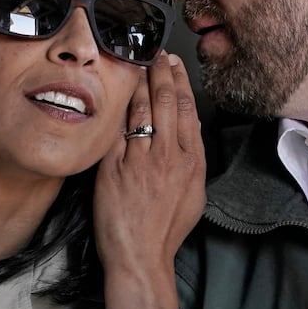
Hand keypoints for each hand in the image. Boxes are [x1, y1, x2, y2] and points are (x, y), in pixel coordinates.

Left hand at [94, 53, 205, 308]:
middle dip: (159, 71)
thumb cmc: (166, 228)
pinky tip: (113, 89)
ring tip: (135, 62)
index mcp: (191, 160)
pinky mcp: (113, 167)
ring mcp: (139, 160)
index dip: (180, 81)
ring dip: (137, 81)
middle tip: (154, 53)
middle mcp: (167, 155)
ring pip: (139, 109)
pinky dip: (115, 105)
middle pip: (165, 101)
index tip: (174, 64)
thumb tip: (190, 126)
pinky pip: (115, 128)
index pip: (186, 108)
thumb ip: (193, 156)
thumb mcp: (194, 191)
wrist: (140, 255)